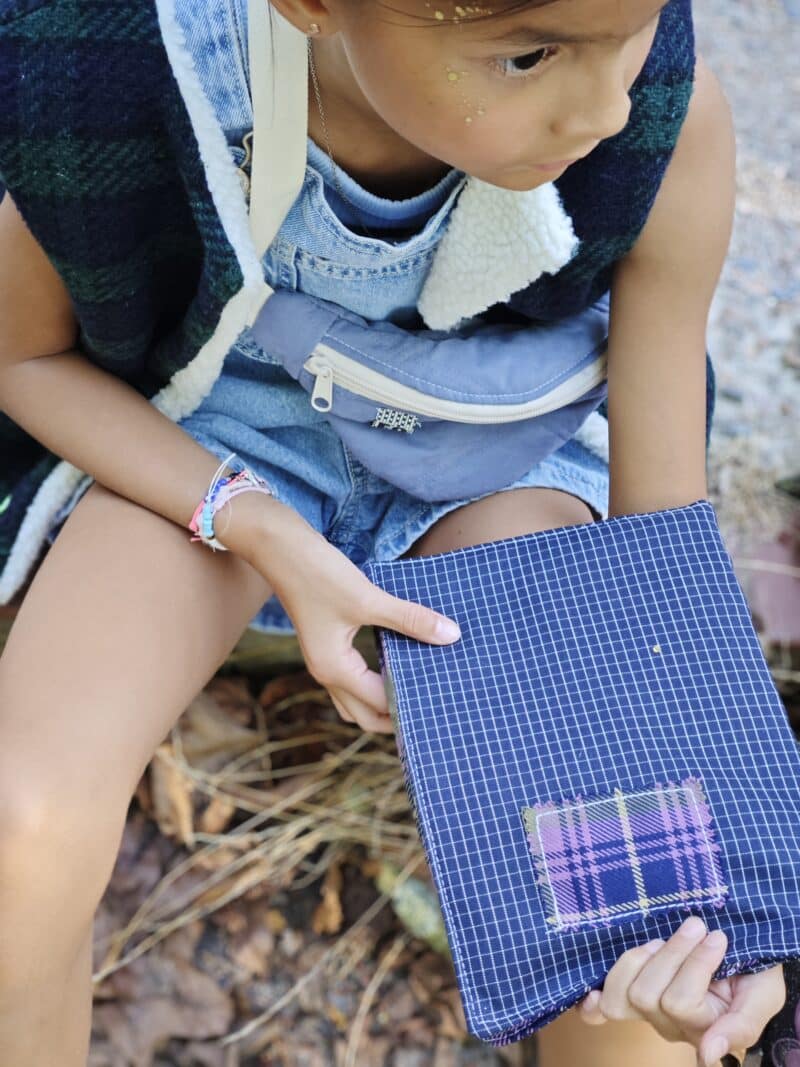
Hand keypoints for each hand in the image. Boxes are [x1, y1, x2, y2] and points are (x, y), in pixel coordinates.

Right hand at [252, 501, 460, 732]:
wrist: (279, 547)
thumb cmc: (318, 574)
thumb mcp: (368, 598)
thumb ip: (410, 619)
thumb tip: (451, 635)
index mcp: (335, 670)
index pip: (380, 705)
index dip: (410, 705)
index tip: (443, 700)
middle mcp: (326, 672)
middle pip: (365, 715)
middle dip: (395, 716)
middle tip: (433, 704)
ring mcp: (324, 659)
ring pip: (357, 698)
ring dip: (383, 699)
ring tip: (419, 686)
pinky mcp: (327, 642)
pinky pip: (354, 675)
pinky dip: (376, 677)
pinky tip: (400, 659)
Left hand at [576, 916, 785, 1065]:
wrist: (744, 954)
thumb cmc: (755, 976)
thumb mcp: (763, 997)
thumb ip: (741, 1026)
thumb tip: (708, 1054)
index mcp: (703, 1028)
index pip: (680, 1000)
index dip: (695, 962)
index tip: (717, 935)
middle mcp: (671, 1026)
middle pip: (645, 996)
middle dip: (668, 954)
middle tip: (694, 928)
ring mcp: (647, 1011)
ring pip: (621, 997)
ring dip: (639, 959)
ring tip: (661, 941)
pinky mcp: (629, 994)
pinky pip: (600, 1012)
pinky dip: (592, 1003)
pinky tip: (591, 992)